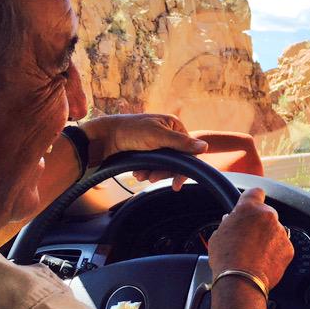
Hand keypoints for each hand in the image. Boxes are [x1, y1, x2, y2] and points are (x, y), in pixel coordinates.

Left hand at [80, 113, 207, 189]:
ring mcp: (157, 144)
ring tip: (141, 174)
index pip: (188, 150)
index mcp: (173, 126)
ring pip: (164, 165)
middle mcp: (167, 134)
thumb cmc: (130, 131)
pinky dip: (147, 172)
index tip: (178, 182)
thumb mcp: (157, 136)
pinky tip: (137, 173)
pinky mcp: (147, 152)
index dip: (184, 167)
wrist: (104, 138)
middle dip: (164, 171)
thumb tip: (205, 146)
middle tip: (152, 178)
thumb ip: (181, 142)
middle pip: (176, 160)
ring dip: (153, 173)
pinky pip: (154, 166)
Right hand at [207, 188, 293, 290]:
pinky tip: (262, 261)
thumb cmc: (226, 258)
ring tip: (254, 254)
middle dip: (259, 224)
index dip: (252, 199)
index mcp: (249, 208)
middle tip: (248, 238)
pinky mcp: (288, 248)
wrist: (241, 281)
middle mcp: (268, 216)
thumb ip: (230, 222)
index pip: (256, 192)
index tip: (251, 206)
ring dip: (268, 238)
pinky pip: (282, 246)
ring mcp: (281, 232)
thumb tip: (232, 221)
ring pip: (275, 231)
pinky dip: (275, 252)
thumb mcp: (218, 234)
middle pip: (266, 214)